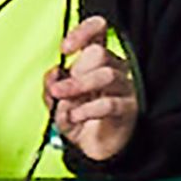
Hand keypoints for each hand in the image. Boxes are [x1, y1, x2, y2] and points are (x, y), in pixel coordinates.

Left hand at [44, 16, 137, 161]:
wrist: (97, 149)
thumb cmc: (81, 119)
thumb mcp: (57, 102)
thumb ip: (51, 85)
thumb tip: (54, 74)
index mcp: (96, 61)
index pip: (99, 31)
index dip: (84, 31)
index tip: (66, 48)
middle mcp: (114, 69)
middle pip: (100, 53)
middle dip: (74, 71)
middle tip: (58, 90)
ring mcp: (124, 88)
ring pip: (105, 75)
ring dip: (77, 87)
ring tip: (62, 101)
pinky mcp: (128, 109)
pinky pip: (110, 103)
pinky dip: (87, 110)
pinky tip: (75, 116)